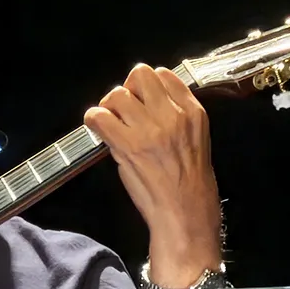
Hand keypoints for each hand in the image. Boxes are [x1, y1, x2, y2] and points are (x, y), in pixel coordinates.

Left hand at [84, 64, 222, 287]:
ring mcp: (150, 129)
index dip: (147, 86)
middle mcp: (172, 115)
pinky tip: (99, 130)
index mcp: (192, 112)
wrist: (185, 213)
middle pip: (139, 75)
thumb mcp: (195, 140)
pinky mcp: (128, 146)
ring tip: (111, 123)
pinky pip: (100, 116)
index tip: (141, 101)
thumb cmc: (190, 183)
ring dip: (109, 106)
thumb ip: (175, 118)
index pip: (164, 74)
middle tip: (122, 110)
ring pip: (117, 94)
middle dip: (127, 90)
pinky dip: (94, 120)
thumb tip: (145, 106)